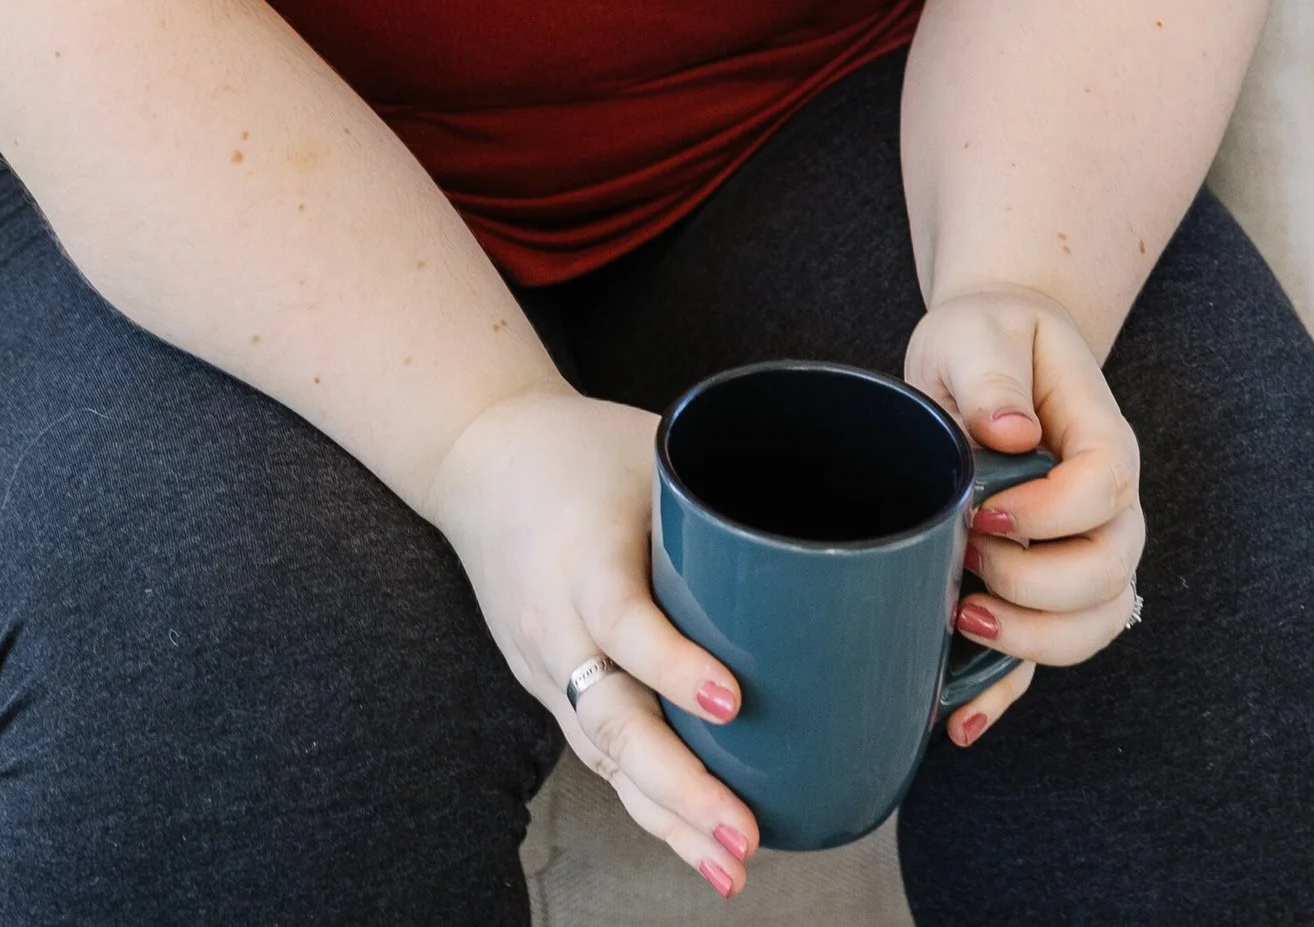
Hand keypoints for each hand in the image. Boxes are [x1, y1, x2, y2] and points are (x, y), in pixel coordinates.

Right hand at [426, 386, 761, 898]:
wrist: (478, 456)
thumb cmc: (582, 447)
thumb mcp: (651, 447)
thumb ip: (723, 494)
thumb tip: (835, 537)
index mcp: (583, 552)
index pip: (621, 619)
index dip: (672, 664)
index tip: (732, 703)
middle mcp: (557, 622)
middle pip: (610, 718)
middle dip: (680, 786)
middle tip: (745, 833)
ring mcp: (547, 665)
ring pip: (605, 757)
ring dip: (669, 818)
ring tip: (733, 866)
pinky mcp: (549, 688)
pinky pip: (600, 756)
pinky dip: (648, 804)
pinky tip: (699, 846)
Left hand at [904, 283, 1144, 747]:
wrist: (994, 351)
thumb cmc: (988, 337)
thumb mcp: (979, 332)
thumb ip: (992, 375)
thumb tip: (1012, 434)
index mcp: (1102, 437)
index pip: (1106, 488)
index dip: (1050, 513)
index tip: (983, 508)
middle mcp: (1111, 506)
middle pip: (1110, 572)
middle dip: (1036, 583)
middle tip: (966, 556)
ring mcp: (1088, 552)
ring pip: (1095, 625)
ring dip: (1031, 641)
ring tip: (962, 618)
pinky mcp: (1048, 587)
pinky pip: (1047, 652)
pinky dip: (1008, 691)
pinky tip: (960, 717)